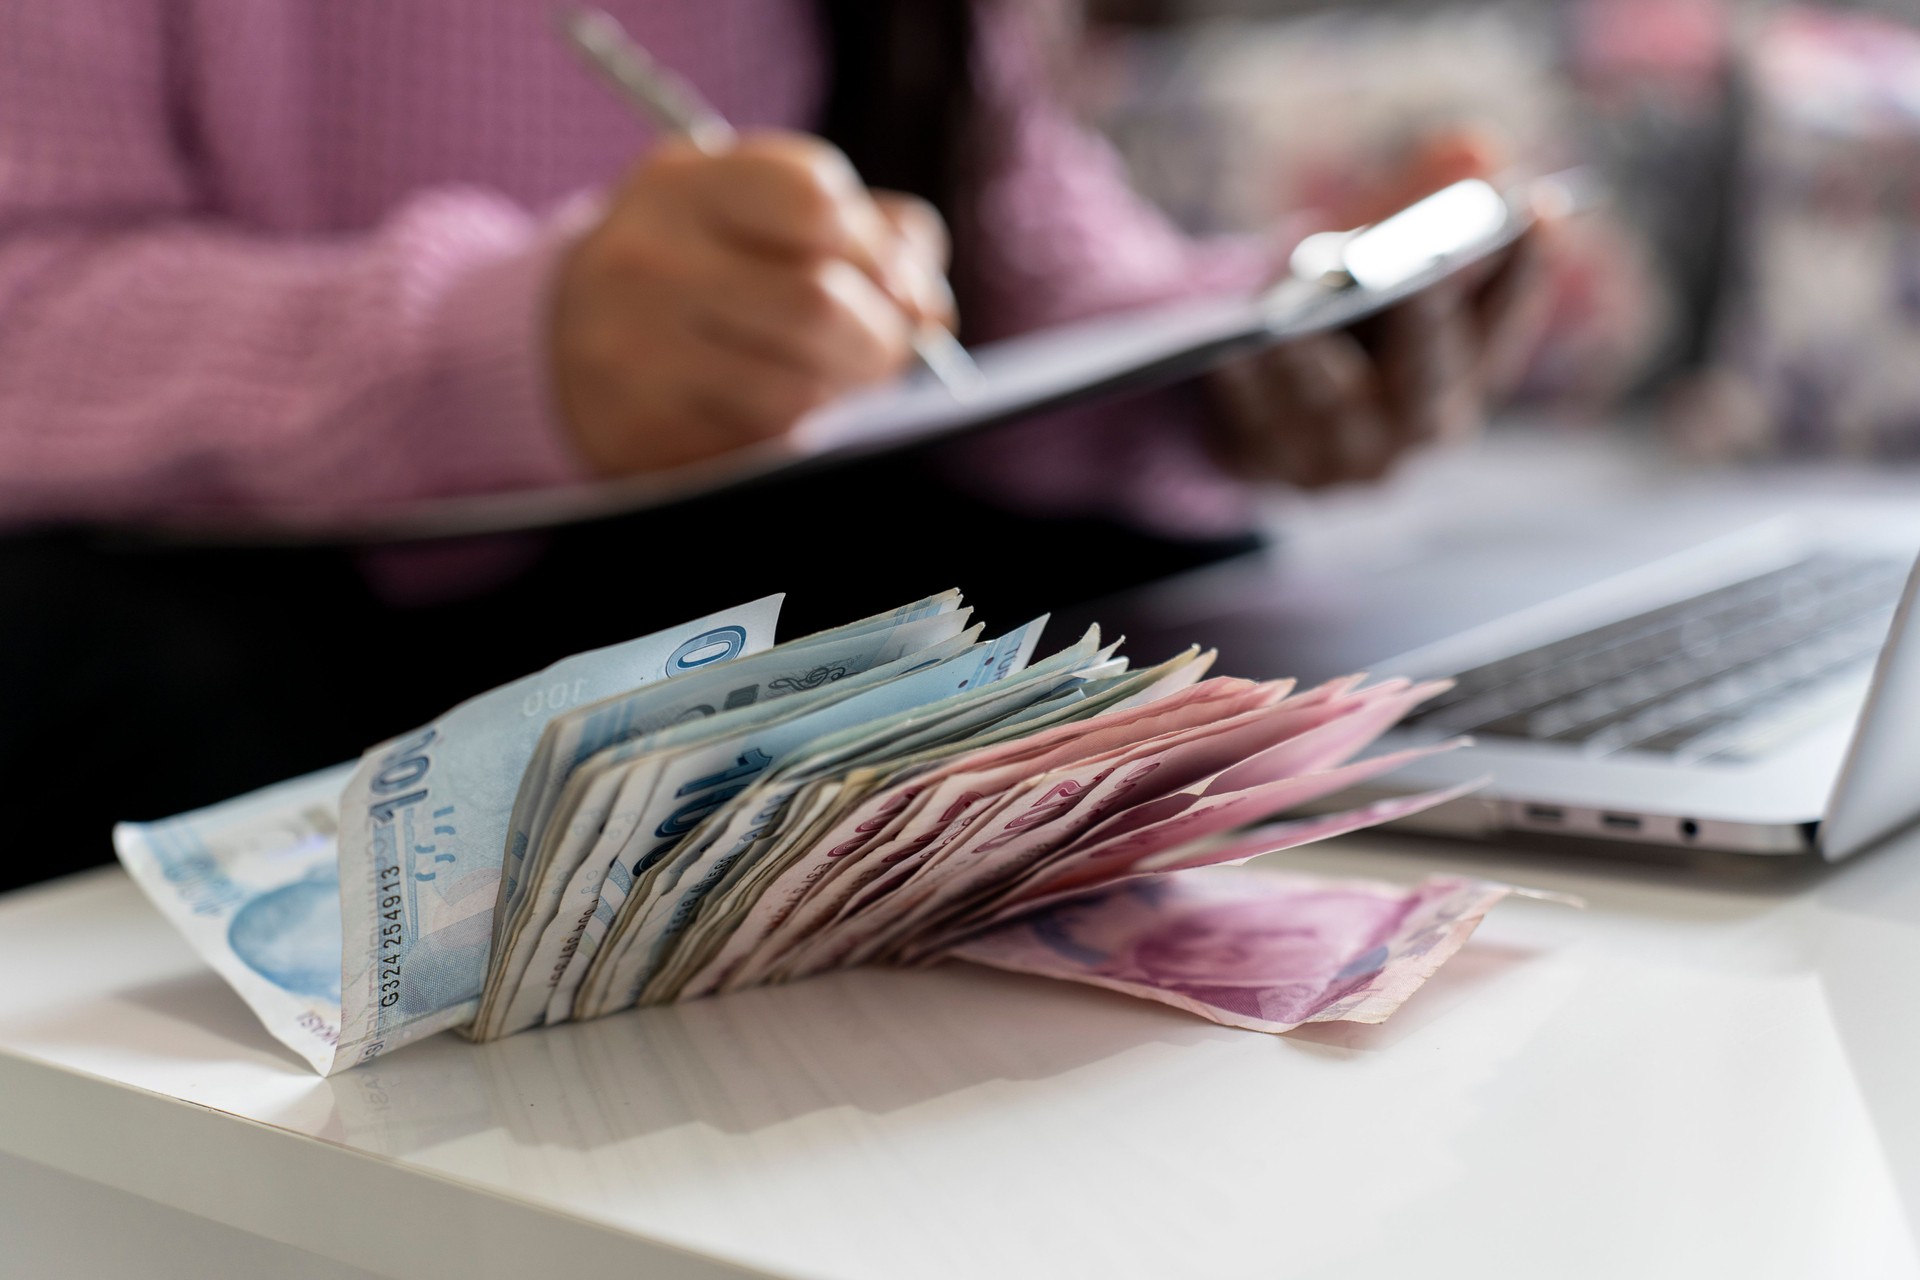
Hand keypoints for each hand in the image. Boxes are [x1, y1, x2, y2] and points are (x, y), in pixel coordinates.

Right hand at [550, 130, 953, 476]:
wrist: (564, 337)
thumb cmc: (703, 266)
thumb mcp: (762, 213)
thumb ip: (869, 235)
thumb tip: (930, 309)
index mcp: (684, 185)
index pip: (816, 204)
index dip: (879, 252)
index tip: (895, 281)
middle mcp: (646, 261)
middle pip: (817, 304)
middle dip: (881, 340)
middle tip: (887, 352)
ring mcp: (633, 355)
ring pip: (798, 393)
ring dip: (842, 398)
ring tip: (833, 384)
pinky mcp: (641, 437)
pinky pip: (763, 450)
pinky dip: (795, 439)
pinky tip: (779, 415)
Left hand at [1204, 134, 1553, 489]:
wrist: (1250, 397)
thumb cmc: (1331, 307)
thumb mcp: (1371, 248)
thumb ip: (1420, 202)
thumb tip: (1479, 150)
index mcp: (1466, 371)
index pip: (1505, 320)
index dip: (1526, 269)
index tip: (1541, 207)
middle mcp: (1422, 424)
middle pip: (1430, 378)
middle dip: (1428, 324)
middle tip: (1420, 277)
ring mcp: (1354, 457)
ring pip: (1338, 409)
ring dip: (1317, 366)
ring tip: (1291, 327)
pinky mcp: (1283, 471)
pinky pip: (1263, 429)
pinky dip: (1249, 390)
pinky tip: (1230, 357)